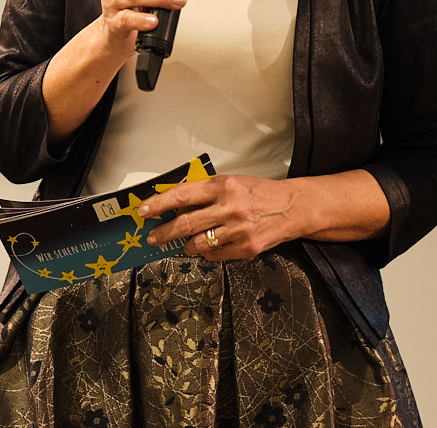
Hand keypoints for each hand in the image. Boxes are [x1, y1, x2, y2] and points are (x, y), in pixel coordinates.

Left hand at [139, 174, 305, 261]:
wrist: (292, 208)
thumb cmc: (259, 193)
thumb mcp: (232, 182)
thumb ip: (205, 192)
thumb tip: (174, 203)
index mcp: (223, 186)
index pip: (182, 195)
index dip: (159, 204)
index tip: (144, 211)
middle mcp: (229, 207)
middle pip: (185, 224)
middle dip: (164, 233)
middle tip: (153, 237)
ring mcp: (238, 230)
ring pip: (198, 244)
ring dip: (186, 245)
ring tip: (185, 243)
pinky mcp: (246, 248)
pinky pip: (215, 255)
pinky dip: (207, 252)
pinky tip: (209, 246)